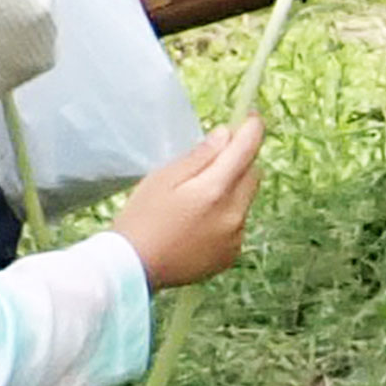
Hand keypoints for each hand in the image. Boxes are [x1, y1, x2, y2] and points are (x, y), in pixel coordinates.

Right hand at [113, 115, 265, 289]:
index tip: (251, 117)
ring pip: (246, 200)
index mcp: (215, 191)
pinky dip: (227, 215)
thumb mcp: (163, 178)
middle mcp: (234, 215)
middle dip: (241, 161)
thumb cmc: (142, 218)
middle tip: (217, 158)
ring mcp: (235, 237)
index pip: (246, 151)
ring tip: (199, 197)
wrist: (133, 269)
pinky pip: (238, 224)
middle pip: (253, 175)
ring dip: (234, 189)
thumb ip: (199, 157)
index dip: (252, 130)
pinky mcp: (231, 254)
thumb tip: (226, 136)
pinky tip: (199, 222)